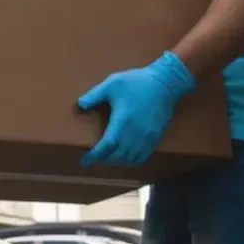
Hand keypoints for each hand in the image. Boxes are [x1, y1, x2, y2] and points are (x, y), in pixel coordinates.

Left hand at [77, 51, 194, 166]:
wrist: (164, 83)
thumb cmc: (136, 82)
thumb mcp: (112, 83)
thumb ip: (94, 95)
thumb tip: (79, 105)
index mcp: (122, 121)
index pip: (106, 147)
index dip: (94, 156)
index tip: (84, 159)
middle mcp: (134, 134)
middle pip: (117, 156)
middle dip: (104, 160)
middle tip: (94, 158)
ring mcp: (146, 138)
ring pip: (129, 159)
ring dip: (117, 161)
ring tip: (108, 158)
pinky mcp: (155, 138)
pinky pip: (142, 157)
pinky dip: (131, 161)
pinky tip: (125, 157)